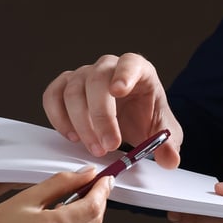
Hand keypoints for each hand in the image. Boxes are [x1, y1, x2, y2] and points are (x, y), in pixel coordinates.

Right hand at [0, 169, 113, 222]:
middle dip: (94, 203)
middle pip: (95, 222)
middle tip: (86, 187)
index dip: (102, 190)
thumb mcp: (26, 198)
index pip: (94, 206)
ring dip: (83, 220)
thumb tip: (86, 174)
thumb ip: (61, 184)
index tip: (105, 179)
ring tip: (62, 209)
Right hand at [42, 53, 181, 167]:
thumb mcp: (162, 132)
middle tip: (108, 145)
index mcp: (138, 70)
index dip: (124, 74)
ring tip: (95, 148)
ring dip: (81, 123)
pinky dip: (58, 117)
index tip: (118, 90)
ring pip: (72, 91)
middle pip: (96, 80)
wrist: (131, 119)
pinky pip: (52, 96)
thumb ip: (169, 145)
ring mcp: (84, 75)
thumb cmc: (145, 117)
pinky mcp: (66, 87)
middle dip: (100, 115)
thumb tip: (170, 160)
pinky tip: (73, 136)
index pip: (130, 62)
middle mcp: (108, 67)